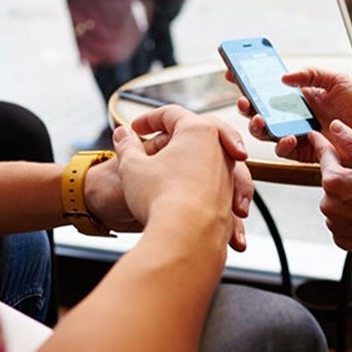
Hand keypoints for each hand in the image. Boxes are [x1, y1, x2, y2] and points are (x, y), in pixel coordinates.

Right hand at [100, 106, 252, 251]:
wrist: (187, 237)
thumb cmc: (161, 197)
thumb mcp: (132, 167)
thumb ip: (127, 146)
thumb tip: (123, 134)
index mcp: (198, 131)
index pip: (172, 114)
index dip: (149, 119)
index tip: (134, 129)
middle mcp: (220, 149)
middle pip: (200, 131)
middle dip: (178, 135)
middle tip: (159, 141)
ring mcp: (228, 175)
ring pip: (212, 159)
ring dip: (191, 163)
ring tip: (168, 174)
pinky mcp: (229, 200)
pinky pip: (215, 187)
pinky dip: (200, 189)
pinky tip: (184, 199)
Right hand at [233, 67, 351, 161]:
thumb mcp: (337, 81)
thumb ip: (310, 74)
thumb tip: (283, 78)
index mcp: (301, 95)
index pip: (269, 87)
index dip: (249, 81)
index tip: (232, 75)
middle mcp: (295, 115)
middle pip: (261, 110)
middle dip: (248, 106)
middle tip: (245, 102)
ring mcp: (298, 134)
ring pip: (267, 132)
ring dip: (258, 126)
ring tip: (260, 120)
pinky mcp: (304, 152)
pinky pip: (284, 149)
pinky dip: (281, 143)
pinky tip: (288, 137)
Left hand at [310, 120, 351, 263]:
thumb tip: (336, 127)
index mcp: (334, 181)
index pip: (324, 155)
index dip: (321, 143)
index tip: (314, 136)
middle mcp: (328, 204)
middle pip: (332, 181)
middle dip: (346, 176)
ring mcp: (334, 224)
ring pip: (336, 202)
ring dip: (349, 198)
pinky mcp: (342, 239)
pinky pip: (342, 221)